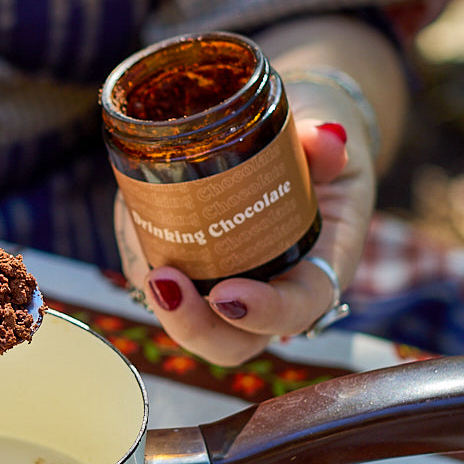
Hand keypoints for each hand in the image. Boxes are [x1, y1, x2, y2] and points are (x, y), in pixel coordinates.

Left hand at [116, 115, 374, 367]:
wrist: (286, 123)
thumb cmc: (312, 131)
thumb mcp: (328, 125)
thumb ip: (324, 140)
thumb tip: (325, 138)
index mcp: (318, 264)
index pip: (299, 308)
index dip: (265, 313)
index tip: (227, 295)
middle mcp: (271, 285)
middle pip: (234, 341)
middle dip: (195, 326)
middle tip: (165, 282)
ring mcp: (226, 279)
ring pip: (191, 320)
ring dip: (163, 302)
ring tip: (147, 263)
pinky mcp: (188, 261)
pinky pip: (161, 279)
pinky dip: (144, 260)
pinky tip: (135, 224)